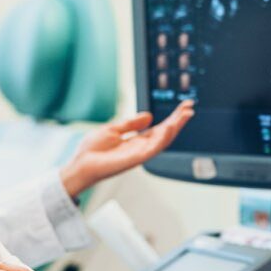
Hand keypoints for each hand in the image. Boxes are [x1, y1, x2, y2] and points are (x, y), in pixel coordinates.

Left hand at [60, 100, 194, 197]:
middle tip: (190, 107)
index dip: (172, 117)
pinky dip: (162, 139)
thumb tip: (149, 116)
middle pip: (165, 133)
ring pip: (163, 141)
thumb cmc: (92, 150)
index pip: (160, 127)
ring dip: (175, 128)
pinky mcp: (134, 160)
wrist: (80, 164)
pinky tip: (169, 128)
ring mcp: (139, 154)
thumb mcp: (113, 129)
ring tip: (185, 115)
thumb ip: (131, 123)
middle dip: (179, 120)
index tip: (184, 106)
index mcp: (137, 140)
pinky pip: (152, 149)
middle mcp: (141, 147)